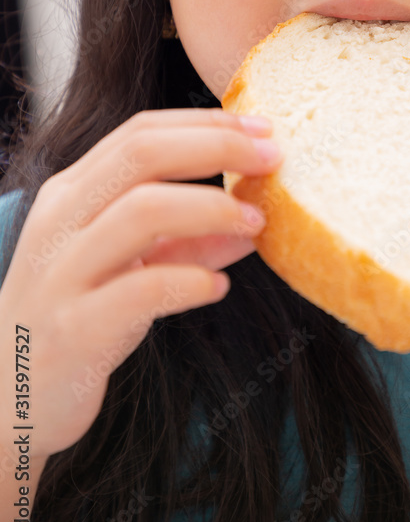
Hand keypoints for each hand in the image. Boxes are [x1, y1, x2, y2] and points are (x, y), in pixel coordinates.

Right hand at [0, 108, 282, 458]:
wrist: (8, 399)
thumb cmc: (76, 317)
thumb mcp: (131, 267)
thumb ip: (189, 241)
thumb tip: (255, 221)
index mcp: (73, 193)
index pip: (141, 132)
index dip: (206, 123)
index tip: (262, 128)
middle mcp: (61, 221)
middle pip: (142, 154)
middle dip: (216, 147)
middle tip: (271, 159)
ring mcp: (61, 273)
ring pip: (140, 210)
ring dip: (211, 208)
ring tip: (255, 222)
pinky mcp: (72, 329)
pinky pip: (139, 290)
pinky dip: (190, 281)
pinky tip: (219, 287)